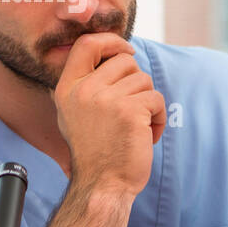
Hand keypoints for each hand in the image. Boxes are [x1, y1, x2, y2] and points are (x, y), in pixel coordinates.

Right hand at [53, 33, 165, 195]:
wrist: (102, 185)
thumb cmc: (96, 153)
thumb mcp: (76, 115)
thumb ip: (87, 86)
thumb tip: (116, 56)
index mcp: (67, 89)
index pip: (87, 44)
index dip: (112, 41)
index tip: (128, 52)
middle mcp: (84, 90)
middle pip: (125, 62)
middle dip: (137, 83)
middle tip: (134, 110)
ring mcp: (106, 99)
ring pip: (144, 80)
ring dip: (149, 103)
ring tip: (138, 128)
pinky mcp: (130, 111)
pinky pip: (157, 99)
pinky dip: (159, 117)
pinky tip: (148, 136)